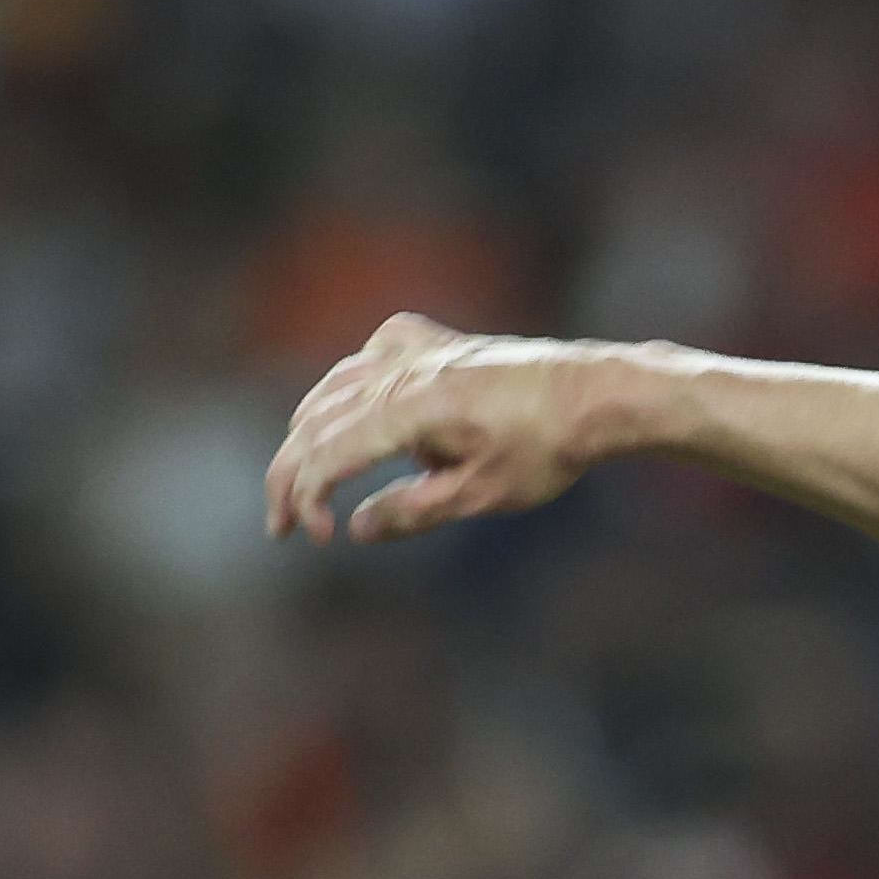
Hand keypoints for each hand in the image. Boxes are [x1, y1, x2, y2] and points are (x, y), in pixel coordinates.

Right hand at [265, 314, 625, 542]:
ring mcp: (414, 348)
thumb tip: (355, 528)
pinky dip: (348, 390)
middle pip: (317, 420)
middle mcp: (400, 368)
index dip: (309, 497)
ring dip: (310, 436)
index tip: (316, 536)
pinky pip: (370, 360)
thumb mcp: (481, 494)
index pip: (329, 453)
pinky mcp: (432, 341)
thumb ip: (412, 511)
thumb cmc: (547, 448)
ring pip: (334, 388)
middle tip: (282, 525)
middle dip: (293, 475)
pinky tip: (353, 412)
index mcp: (409, 407)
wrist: (596, 393)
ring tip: (304, 483)